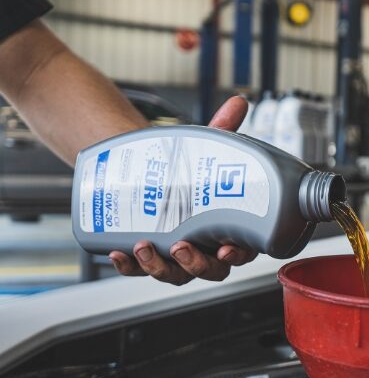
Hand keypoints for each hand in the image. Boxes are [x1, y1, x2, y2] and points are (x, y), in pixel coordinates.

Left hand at [109, 96, 257, 284]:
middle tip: (183, 247)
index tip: (227, 249)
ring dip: (159, 268)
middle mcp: (203, 244)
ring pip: (174, 274)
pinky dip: (129, 267)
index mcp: (226, 226)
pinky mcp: (147, 251)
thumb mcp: (204, 148)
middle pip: (208, 270)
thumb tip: (238, 103)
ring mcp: (174, 252)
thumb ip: (223, 129)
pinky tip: (118, 253)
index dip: (237, 256)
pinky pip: (139, 269)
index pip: (241, 250)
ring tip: (144, 248)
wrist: (147, 162)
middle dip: (196, 265)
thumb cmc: (185, 163)